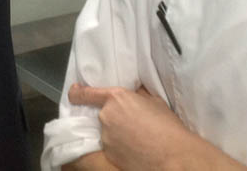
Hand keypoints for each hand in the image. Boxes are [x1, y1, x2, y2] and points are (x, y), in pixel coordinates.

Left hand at [68, 83, 246, 170]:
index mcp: (116, 98)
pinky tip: (136, 149)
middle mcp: (106, 116)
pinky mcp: (109, 154)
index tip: (74, 93)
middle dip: (115, 117)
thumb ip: (137, 95)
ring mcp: (106, 137)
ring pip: (108, 132)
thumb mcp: (153, 100)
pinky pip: (112, 147)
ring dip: (118, 133)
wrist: (172, 154)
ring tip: (138, 138)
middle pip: (103, 115)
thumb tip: (132, 92)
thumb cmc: (166, 125)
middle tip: (133, 123)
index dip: (77, 93)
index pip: (87, 94)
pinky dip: (121, 147)